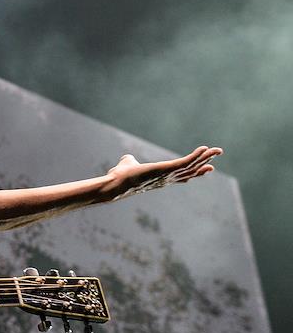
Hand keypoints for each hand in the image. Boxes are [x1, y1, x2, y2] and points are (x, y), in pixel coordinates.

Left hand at [106, 145, 221, 199]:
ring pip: (191, 166)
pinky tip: (204, 149)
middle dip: (205, 162)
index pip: (183, 175)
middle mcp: (168, 179)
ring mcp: (168, 175)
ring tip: (217, 150)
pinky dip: (196, 156)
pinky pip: (185, 163)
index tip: (209, 168)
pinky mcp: (166, 169)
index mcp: (162, 178)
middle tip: (217, 153)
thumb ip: (130, 161)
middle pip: (191, 170)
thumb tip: (127, 158)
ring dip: (205, 158)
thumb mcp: (128, 165)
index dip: (196, 171)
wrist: (115, 183)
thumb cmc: (120, 177)